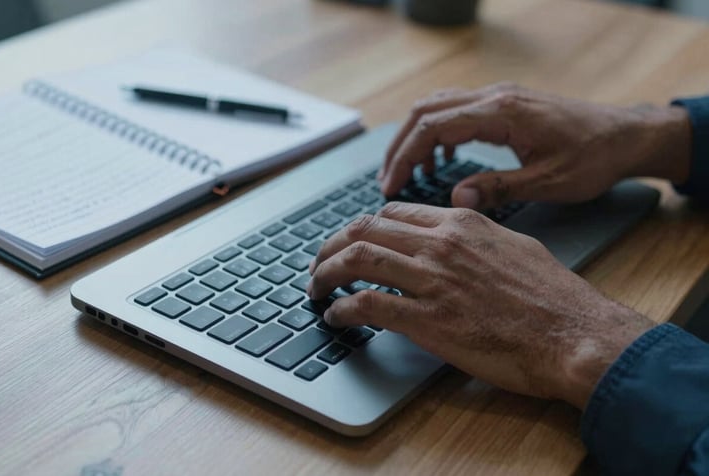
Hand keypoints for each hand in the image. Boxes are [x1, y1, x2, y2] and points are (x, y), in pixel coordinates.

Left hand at [307, 202, 654, 408]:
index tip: (351, 243)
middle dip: (331, 245)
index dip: (362, 228)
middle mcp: (441, 244)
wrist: (574, 334)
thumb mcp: (513, 245)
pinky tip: (336, 316)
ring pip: (357, 260)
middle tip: (319, 263)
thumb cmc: (552, 295)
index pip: (391, 213)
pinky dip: (343, 309)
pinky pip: (369, 305)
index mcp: (460, 223)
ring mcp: (433, 280)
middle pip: (364, 230)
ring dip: (325, 272)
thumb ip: (475, 234)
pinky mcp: (429, 320)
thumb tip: (454, 231)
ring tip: (314, 286)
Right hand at [379, 83, 691, 208]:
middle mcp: (494, 96)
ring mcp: (497, 96)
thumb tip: (455, 201)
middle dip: (399, 147)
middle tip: (387, 182)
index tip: (389, 186)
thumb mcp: (548, 182)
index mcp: (502, 112)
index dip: (405, 157)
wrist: (625, 135)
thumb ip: (498, 189)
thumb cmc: (593, 158)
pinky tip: (438, 162)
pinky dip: (435, 134)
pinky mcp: (502, 104)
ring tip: (405, 175)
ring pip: (436, 107)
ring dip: (414, 138)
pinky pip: (454, 111)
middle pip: (425, 111)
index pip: (433, 127)